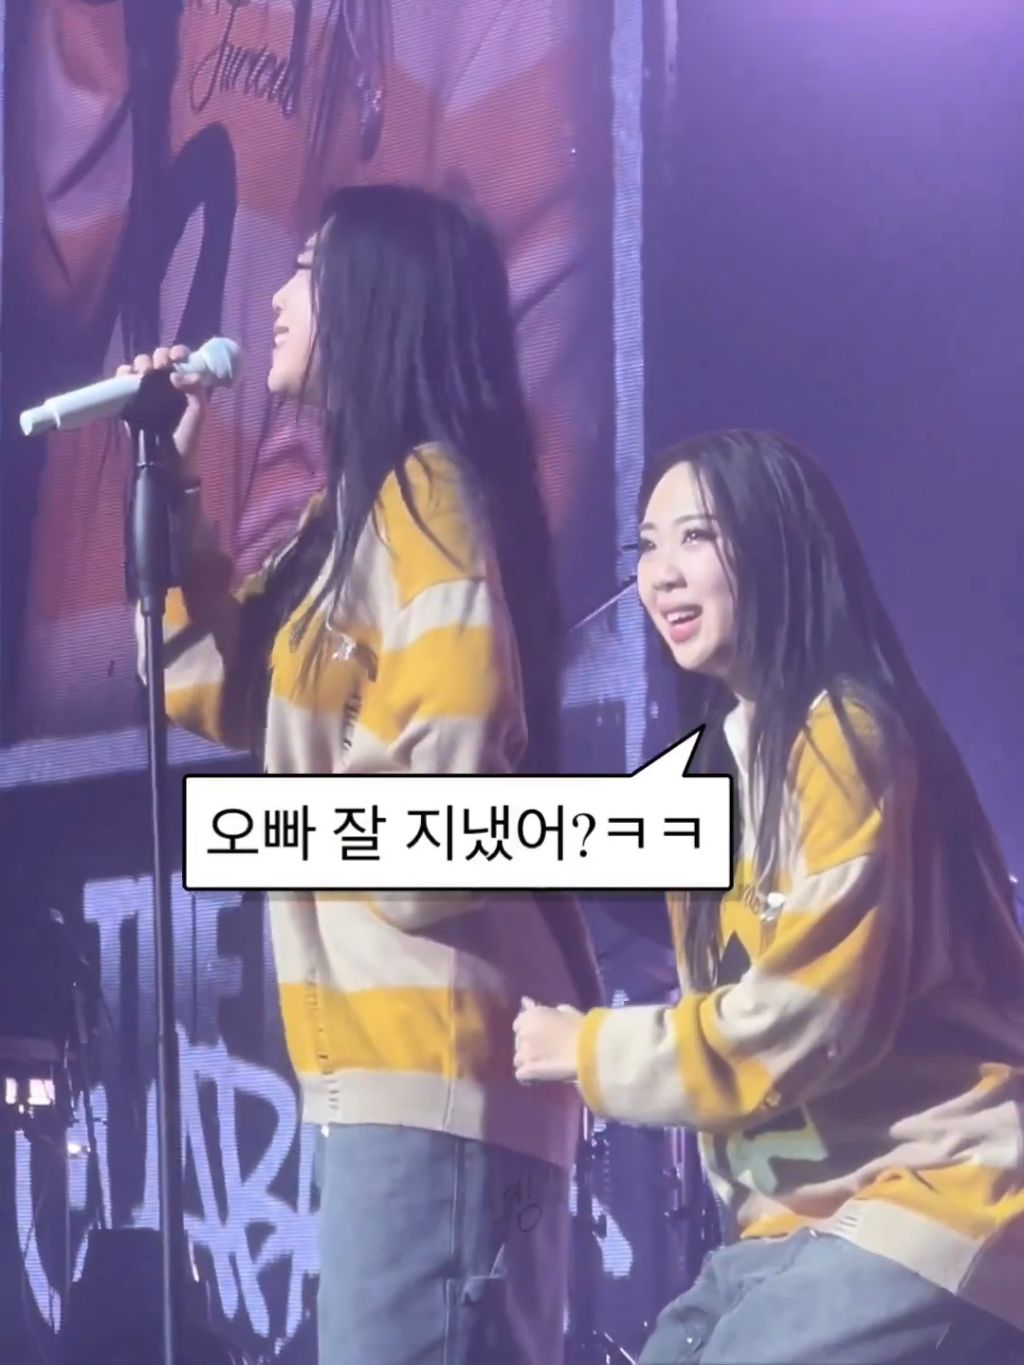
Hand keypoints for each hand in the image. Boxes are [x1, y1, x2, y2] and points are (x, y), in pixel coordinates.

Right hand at [116, 345, 207, 479]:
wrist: (168, 461)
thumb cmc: (187, 438)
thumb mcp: (199, 413)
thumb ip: (195, 390)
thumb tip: (175, 374)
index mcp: (184, 384)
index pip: (181, 359)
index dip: (178, 352)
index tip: (178, 358)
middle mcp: (165, 384)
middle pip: (159, 358)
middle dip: (160, 356)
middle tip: (161, 366)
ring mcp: (147, 391)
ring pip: (140, 365)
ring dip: (142, 362)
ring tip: (145, 372)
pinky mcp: (130, 399)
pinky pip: (123, 379)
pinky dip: (123, 372)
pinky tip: (128, 375)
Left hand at [513, 998, 583, 1083]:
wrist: (589, 1050)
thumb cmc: (581, 1027)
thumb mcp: (564, 1011)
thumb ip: (542, 1008)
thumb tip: (527, 1002)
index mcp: (530, 1016)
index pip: (519, 1023)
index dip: (529, 1029)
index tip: (542, 1034)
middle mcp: (523, 1033)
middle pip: (519, 1042)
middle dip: (528, 1045)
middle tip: (546, 1050)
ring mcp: (523, 1053)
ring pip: (518, 1059)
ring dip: (528, 1061)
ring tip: (544, 1065)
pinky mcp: (527, 1071)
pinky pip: (521, 1075)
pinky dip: (529, 1077)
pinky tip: (540, 1077)